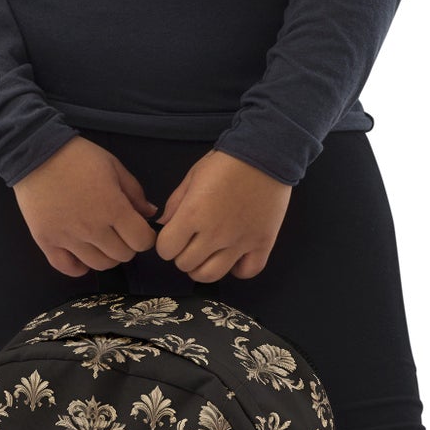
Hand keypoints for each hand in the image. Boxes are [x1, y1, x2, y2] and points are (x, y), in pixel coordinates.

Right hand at [13, 136, 158, 276]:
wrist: (35, 154)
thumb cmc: (78, 157)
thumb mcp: (114, 166)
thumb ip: (135, 192)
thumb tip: (150, 213)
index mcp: (113, 208)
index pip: (141, 241)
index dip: (145, 237)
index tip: (140, 229)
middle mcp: (92, 228)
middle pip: (122, 256)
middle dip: (128, 245)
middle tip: (120, 233)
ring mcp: (68, 238)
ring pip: (99, 265)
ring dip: (106, 256)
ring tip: (102, 242)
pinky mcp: (47, 242)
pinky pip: (68, 268)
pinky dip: (79, 267)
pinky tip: (81, 255)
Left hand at [152, 149, 291, 281]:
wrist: (266, 154)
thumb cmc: (226, 162)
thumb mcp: (192, 177)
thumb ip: (175, 203)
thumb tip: (164, 225)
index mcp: (193, 214)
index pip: (166, 249)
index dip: (166, 244)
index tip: (174, 235)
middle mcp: (215, 234)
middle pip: (185, 264)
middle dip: (183, 255)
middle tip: (191, 242)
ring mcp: (240, 242)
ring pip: (211, 275)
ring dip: (204, 267)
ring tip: (208, 254)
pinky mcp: (262, 243)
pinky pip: (247, 272)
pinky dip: (237, 269)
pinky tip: (233, 257)